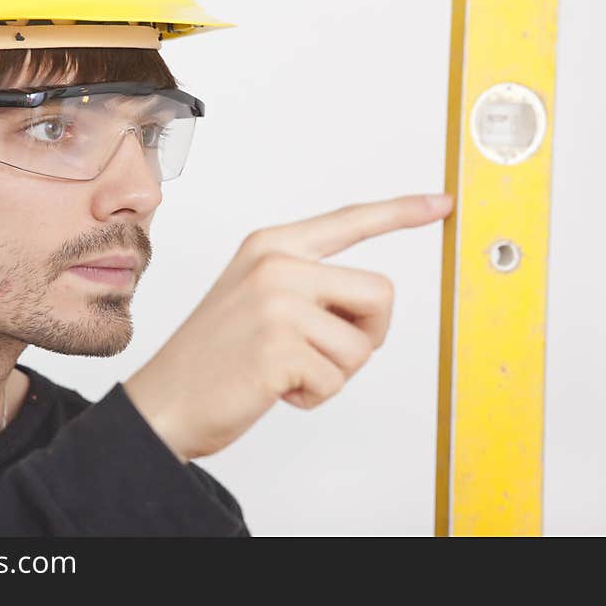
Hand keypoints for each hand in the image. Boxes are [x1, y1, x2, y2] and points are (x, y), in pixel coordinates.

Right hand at [123, 193, 453, 463]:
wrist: (162, 401)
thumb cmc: (213, 357)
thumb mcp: (254, 298)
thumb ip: (307, 285)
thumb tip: (372, 301)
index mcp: (271, 247)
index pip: (349, 221)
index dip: (402, 212)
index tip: (442, 203)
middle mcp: (276, 266)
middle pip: (380, 294)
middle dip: (366, 334)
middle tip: (324, 352)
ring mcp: (276, 304)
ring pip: (363, 345)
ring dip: (334, 372)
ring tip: (285, 370)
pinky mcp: (279, 347)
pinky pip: (336, 380)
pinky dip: (313, 395)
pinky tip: (275, 388)